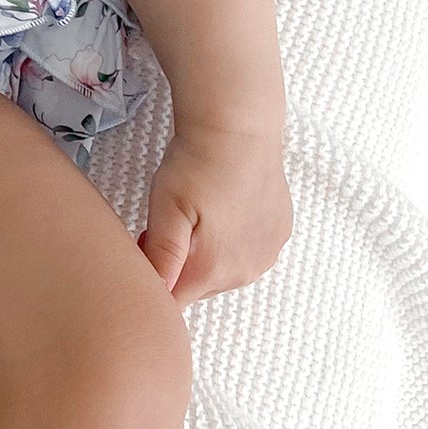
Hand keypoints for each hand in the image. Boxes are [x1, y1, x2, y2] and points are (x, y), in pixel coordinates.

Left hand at [137, 121, 291, 306]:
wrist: (238, 127)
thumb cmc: (197, 164)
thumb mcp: (165, 209)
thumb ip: (161, 259)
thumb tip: (157, 298)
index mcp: (213, 271)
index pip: (173, 301)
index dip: (154, 274)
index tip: (148, 244)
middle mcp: (246, 272)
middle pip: (198, 287)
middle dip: (179, 264)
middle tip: (169, 221)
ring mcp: (267, 254)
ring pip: (223, 270)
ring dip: (207, 252)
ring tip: (199, 210)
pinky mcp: (280, 235)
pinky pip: (247, 251)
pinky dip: (232, 239)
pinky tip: (224, 207)